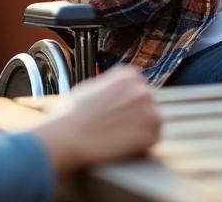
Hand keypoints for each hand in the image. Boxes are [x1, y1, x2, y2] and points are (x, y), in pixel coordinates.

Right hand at [32, 66, 161, 172]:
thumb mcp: (91, 87)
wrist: (68, 136)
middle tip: (117, 128)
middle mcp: (142, 89)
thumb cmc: (72, 115)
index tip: (117, 113)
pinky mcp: (151, 133)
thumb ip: (110, 86)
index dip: (128, 104)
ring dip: (140, 130)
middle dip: (136, 116)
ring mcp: (149, 110)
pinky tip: (122, 145)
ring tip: (117, 137)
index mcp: (128, 75)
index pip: (139, 88)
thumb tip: (115, 92)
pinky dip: (141, 145)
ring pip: (153, 122)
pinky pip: (152, 139)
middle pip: (148, 104)